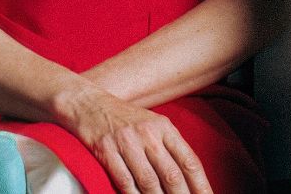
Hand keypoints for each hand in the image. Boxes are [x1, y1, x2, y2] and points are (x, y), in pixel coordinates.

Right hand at [56, 85, 212, 193]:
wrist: (89, 104)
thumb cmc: (124, 118)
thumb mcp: (153, 124)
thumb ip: (170, 147)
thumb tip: (189, 177)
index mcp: (164, 127)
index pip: (189, 161)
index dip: (201, 185)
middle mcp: (148, 134)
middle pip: (171, 174)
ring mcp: (126, 142)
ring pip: (149, 181)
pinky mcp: (106, 151)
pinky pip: (124, 181)